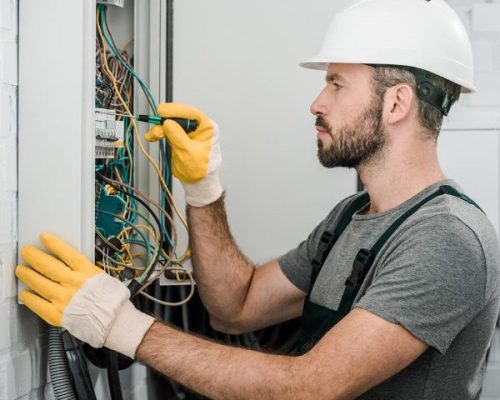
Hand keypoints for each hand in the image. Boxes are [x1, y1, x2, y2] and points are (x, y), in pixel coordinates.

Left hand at [15, 233, 153, 358]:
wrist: (113, 322)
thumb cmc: (111, 301)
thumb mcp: (101, 277)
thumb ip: (84, 271)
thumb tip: (70, 264)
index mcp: (87, 273)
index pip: (67, 254)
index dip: (54, 244)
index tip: (44, 237)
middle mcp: (74, 284)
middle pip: (49, 266)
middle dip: (34, 256)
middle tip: (27, 251)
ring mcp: (64, 299)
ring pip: (40, 283)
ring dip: (28, 274)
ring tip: (21, 269)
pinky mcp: (57, 314)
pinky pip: (38, 304)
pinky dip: (30, 298)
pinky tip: (25, 293)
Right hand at [144, 103, 222, 206]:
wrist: (199, 183)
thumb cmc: (202, 170)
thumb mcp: (189, 153)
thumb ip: (178, 136)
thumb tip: (168, 123)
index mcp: (207, 128)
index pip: (192, 113)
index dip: (176, 110)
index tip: (162, 111)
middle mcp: (198, 127)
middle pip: (179, 117)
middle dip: (165, 121)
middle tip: (156, 126)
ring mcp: (188, 132)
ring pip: (171, 124)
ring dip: (160, 128)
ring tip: (153, 136)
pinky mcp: (180, 138)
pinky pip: (168, 131)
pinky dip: (160, 133)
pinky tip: (153, 136)